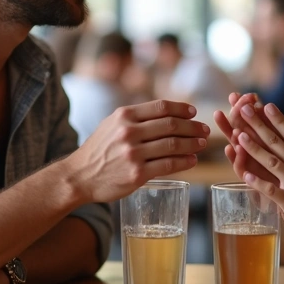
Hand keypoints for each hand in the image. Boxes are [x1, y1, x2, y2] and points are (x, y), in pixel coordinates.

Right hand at [66, 100, 208, 202]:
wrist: (79, 176)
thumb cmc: (99, 149)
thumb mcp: (112, 124)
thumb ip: (136, 117)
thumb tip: (168, 114)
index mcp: (124, 115)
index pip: (161, 107)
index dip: (182, 109)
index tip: (193, 113)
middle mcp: (129, 132)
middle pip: (171, 125)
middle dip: (192, 127)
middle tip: (204, 130)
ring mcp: (133, 154)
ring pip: (173, 145)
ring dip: (192, 144)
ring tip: (202, 144)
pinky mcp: (137, 174)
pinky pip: (168, 165)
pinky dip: (184, 162)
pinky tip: (192, 160)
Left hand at [233, 102, 283, 248]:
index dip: (278, 120)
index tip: (266, 106)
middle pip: (278, 143)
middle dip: (259, 125)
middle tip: (244, 110)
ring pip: (271, 162)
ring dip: (254, 148)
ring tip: (238, 135)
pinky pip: (270, 190)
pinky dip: (257, 181)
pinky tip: (244, 173)